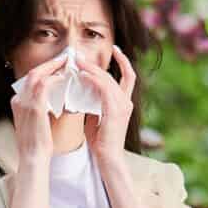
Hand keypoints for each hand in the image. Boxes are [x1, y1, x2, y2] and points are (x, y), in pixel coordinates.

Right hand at [9, 52, 68, 166]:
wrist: (33, 157)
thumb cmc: (38, 143)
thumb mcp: (36, 121)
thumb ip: (41, 107)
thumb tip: (56, 97)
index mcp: (18, 102)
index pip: (31, 80)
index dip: (45, 70)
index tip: (58, 66)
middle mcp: (18, 100)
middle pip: (33, 73)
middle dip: (49, 64)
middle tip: (64, 58)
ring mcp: (24, 102)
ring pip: (37, 75)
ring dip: (53, 67)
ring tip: (66, 63)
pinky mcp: (34, 107)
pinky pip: (44, 85)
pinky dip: (54, 78)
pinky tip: (64, 77)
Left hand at [76, 44, 135, 165]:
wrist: (108, 159)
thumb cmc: (101, 142)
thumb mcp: (96, 117)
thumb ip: (93, 103)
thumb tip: (81, 91)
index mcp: (125, 103)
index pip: (129, 76)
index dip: (123, 61)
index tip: (115, 49)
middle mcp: (126, 102)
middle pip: (115, 74)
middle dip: (97, 63)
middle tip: (81, 55)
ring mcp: (122, 106)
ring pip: (108, 79)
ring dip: (92, 69)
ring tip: (78, 62)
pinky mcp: (115, 111)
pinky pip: (104, 89)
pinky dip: (94, 80)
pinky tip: (83, 75)